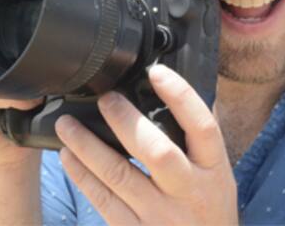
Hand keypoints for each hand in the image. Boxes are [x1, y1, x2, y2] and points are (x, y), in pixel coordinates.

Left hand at [55, 64, 237, 224]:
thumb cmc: (210, 209)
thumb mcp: (218, 175)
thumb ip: (198, 140)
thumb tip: (176, 95)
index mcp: (214, 169)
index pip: (202, 126)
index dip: (180, 96)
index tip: (157, 72)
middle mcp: (188, 191)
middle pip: (157, 151)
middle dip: (125, 121)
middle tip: (104, 98)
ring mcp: (160, 215)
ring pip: (119, 176)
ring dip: (88, 147)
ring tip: (67, 124)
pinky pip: (103, 201)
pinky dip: (82, 176)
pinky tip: (69, 156)